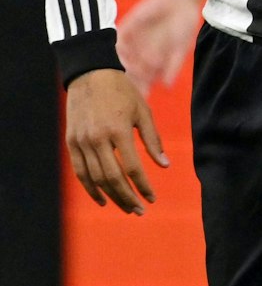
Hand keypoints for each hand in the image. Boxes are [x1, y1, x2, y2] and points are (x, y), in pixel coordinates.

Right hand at [65, 70, 168, 214]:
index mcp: (118, 131)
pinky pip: (80, 172)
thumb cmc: (123, 92)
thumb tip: (165, 165)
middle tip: (140, 210)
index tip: (152, 197)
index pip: (132, 167)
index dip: (143, 185)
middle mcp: (97, 139)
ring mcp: (82, 142)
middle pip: (112, 178)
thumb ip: (153, 140)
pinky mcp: (71, 143)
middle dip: (127, 197)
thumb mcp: (143, 112)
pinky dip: (90, 188)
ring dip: (111, 196)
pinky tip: (102, 198)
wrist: (90, 75)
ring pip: (96, 178)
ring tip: (126, 207)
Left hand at [116, 0, 203, 93]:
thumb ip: (174, 66)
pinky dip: (120, 51)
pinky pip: (118, 43)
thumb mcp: (182, 47)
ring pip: (122, 60)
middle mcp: (140, 54)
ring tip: (126, 74)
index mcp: (154, 61)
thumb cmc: (184, 23)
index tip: (138, 102)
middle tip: (127, 92)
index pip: (144, 81)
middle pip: (129, 73)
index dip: (141, 91)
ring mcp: (132, 42)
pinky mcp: (126, 29)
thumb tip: (167, 86)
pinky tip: (123, 56)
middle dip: (128, 83)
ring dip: (124, 68)